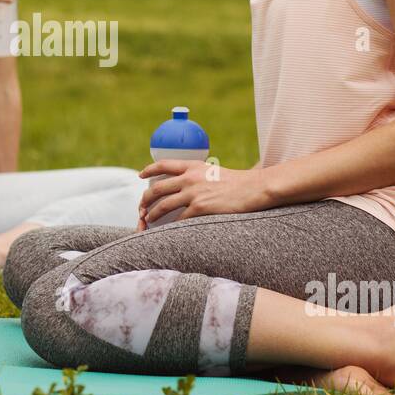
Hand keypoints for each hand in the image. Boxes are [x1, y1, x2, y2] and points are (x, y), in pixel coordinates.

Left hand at [137, 160, 272, 227]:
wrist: (253, 188)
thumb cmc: (237, 182)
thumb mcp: (213, 171)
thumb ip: (198, 175)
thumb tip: (186, 184)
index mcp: (192, 166)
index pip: (163, 164)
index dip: (149, 170)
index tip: (141, 175)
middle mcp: (189, 177)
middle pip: (157, 188)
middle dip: (145, 199)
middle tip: (141, 207)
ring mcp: (194, 193)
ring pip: (163, 205)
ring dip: (152, 214)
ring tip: (148, 220)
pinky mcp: (200, 207)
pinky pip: (179, 219)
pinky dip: (171, 226)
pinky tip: (168, 230)